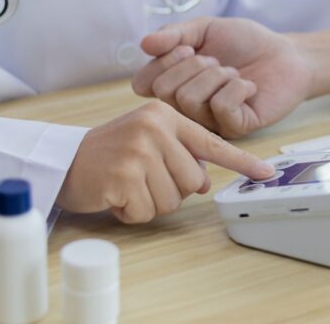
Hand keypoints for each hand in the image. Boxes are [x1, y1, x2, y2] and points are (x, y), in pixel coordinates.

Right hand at [56, 101, 274, 222]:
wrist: (63, 161)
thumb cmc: (109, 154)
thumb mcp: (148, 141)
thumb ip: (179, 154)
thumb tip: (205, 182)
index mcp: (165, 116)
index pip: (211, 143)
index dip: (242, 162)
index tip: (266, 173)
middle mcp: (155, 128)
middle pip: (194, 181)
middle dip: (171, 191)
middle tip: (142, 180)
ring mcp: (139, 151)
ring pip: (172, 200)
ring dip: (150, 203)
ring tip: (127, 186)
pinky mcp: (124, 175)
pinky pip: (147, 212)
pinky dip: (132, 213)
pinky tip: (115, 196)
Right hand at [132, 18, 312, 138]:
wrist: (286, 54)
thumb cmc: (244, 43)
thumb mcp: (205, 29)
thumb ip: (174, 34)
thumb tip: (144, 43)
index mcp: (173, 85)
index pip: (142, 84)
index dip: (162, 62)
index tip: (188, 47)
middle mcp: (185, 108)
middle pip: (164, 92)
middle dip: (193, 65)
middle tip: (217, 61)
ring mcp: (209, 122)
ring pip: (189, 99)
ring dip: (217, 75)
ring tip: (234, 73)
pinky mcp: (234, 129)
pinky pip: (220, 107)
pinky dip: (237, 87)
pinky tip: (249, 87)